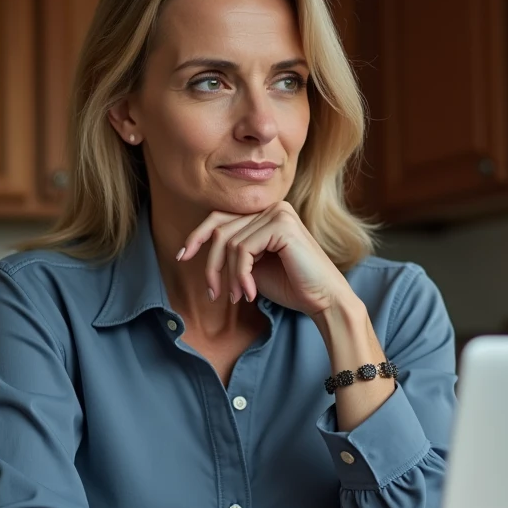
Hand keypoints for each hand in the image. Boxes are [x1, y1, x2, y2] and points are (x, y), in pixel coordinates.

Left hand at [177, 202, 352, 317]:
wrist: (324, 300)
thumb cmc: (292, 285)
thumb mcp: (253, 266)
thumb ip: (233, 252)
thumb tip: (200, 246)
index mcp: (266, 213)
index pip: (221, 217)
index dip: (197, 236)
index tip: (182, 256)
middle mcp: (272, 207)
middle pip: (220, 229)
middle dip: (211, 264)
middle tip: (213, 292)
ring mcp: (278, 213)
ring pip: (230, 243)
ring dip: (229, 276)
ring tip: (238, 297)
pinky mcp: (281, 225)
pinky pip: (243, 250)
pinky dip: (240, 275)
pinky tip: (250, 293)